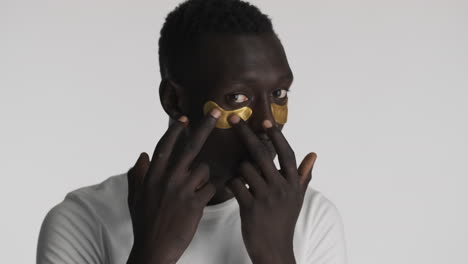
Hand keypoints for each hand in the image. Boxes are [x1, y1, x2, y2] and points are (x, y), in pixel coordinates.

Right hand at [126, 108, 220, 263]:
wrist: (154, 249)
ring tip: (194, 192)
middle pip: (190, 147)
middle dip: (204, 127)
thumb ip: (137, 174)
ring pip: (204, 169)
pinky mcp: (195, 203)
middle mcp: (167, 178)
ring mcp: (182, 190)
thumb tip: (142, 154)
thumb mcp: (135, 198)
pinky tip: (201, 201)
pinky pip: (211, 187)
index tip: (185, 119)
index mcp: (152, 175)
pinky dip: (209, 192)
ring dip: (203, 177)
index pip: (165, 146)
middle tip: (216, 112)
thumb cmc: (144, 223)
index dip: (175, 131)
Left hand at [226, 116, 316, 263]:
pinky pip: (235, 184)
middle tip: (233, 119)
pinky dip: (232, 183)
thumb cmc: (284, 220)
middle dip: (245, 133)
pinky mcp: (250, 207)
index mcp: (293, 183)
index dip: (276, 136)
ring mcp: (266, 197)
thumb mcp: (297, 198)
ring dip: (239, 170)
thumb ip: (304, 175)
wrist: (274, 250)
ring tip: (244, 180)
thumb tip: (313, 154)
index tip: (265, 121)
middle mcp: (281, 188)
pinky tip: (235, 190)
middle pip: (261, 153)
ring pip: (244, 168)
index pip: (286, 153)